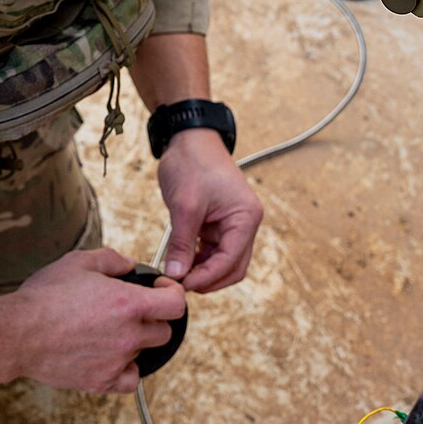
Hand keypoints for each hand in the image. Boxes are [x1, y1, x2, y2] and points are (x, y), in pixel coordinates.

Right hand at [6, 248, 186, 393]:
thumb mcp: (78, 262)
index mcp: (128, 304)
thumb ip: (112, 260)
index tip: (159, 290)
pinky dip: (125, 370)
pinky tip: (111, 358)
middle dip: (153, 318)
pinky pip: (130, 380)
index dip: (172, 293)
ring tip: (110, 332)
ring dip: (135, 342)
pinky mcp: (102, 381)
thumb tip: (130, 265)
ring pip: (145, 354)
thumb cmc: (44, 296)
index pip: (175, 304)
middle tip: (131, 311)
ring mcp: (117, 361)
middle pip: (163, 331)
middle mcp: (128, 335)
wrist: (17, 333)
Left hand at [158, 126, 263, 291]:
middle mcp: (245, 223)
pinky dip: (198, 260)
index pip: (231, 261)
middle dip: (208, 279)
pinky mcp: (218, 224)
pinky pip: (212, 251)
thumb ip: (181, 243)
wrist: (189, 138)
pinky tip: (180, 262)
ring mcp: (232, 224)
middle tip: (180, 285)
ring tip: (177, 274)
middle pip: (233, 267)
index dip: (208, 277)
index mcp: (246, 217)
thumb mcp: (184, 206)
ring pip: (223, 262)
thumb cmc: (193, 162)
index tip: (183, 285)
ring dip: (203, 271)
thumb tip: (176, 274)